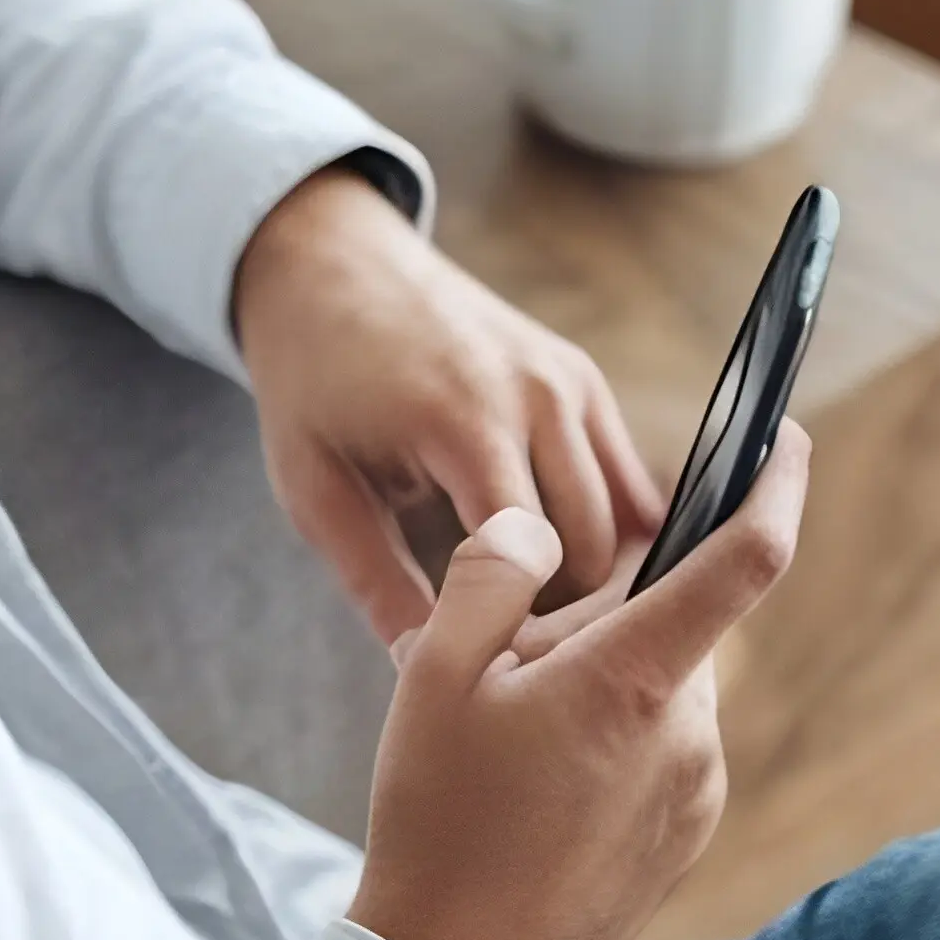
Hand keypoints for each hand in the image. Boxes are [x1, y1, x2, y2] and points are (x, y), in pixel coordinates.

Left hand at [232, 166, 658, 635]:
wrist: (335, 270)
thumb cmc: (313, 384)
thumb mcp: (313, 487)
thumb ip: (373, 580)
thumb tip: (425, 667)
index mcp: (463, 421)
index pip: (533, 558)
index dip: (515, 627)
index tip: (482, 669)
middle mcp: (536, 395)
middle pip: (596, 548)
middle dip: (560, 611)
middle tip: (508, 656)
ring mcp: (570, 382)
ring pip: (626, 519)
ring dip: (591, 575)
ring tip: (528, 614)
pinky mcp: (585, 380)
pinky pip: (627, 478)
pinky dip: (607, 530)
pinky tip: (557, 568)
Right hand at [350, 426, 809, 939]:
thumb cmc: (436, 823)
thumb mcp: (432, 673)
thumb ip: (493, 571)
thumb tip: (541, 529)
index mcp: (633, 680)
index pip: (746, 558)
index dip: (776, 484)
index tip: (784, 434)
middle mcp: (688, 732)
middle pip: (667, 625)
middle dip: (597, 619)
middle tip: (505, 666)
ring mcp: (695, 791)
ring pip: (658, 689)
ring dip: (598, 685)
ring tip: (508, 747)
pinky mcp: (685, 836)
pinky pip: (659, 750)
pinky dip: (607, 741)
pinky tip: (533, 793)